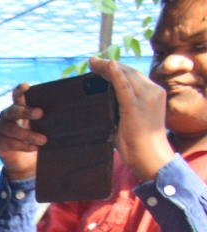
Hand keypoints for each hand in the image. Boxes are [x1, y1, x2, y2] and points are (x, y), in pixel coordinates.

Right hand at [0, 82, 43, 181]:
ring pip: (11, 129)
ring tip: (43, 140)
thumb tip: (68, 111)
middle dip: (26, 111)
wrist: (26, 162)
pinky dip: (22, 145)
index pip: (17, 96)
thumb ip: (46, 118)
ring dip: (28, 135)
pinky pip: (9, 143)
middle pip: (13, 111)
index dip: (20, 90)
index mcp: (17, 108)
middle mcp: (6, 116)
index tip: (27, 86)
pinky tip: (34, 148)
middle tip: (41, 113)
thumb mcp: (42, 126)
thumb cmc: (37, 139)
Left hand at [91, 56, 174, 182]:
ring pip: (125, 76)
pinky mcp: (136, 107)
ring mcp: (146, 98)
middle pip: (128, 72)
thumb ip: (122, 108)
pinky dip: (116, 76)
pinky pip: (125, 88)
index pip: (133, 75)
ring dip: (107, 68)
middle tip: (91, 61)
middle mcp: (152, 92)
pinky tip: (108, 66)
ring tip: (92, 63)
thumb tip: (102, 103)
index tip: (101, 65)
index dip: (116, 68)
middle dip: (108, 65)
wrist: (150, 156)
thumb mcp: (130, 119)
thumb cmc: (138, 143)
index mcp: (153, 93)